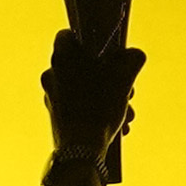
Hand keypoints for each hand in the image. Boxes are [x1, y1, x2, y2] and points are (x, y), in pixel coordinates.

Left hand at [38, 31, 141, 185]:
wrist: (80, 151)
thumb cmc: (99, 108)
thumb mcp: (124, 78)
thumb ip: (132, 59)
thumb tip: (135, 55)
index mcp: (61, 57)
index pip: (69, 34)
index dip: (90, 40)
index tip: (108, 51)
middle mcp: (51, 74)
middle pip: (84, 65)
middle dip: (110, 77)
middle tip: (128, 90)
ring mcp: (51, 96)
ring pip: (86, 87)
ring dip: (109, 97)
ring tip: (127, 114)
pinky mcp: (57, 116)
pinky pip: (81, 105)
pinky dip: (98, 111)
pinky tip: (118, 126)